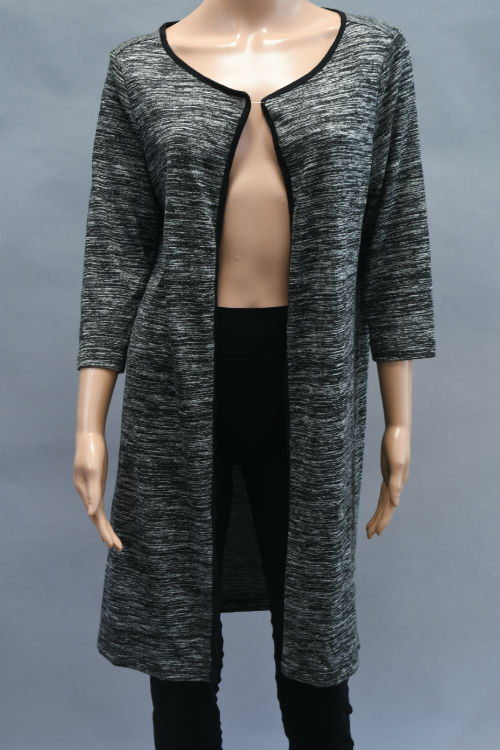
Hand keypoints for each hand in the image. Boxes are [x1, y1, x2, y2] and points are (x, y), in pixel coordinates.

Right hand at [73, 431, 122, 550]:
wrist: (89, 435)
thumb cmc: (92, 451)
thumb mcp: (94, 471)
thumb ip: (93, 492)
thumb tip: (92, 514)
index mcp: (85, 492)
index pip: (96, 517)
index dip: (104, 531)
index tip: (112, 545)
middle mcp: (86, 493)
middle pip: (96, 518)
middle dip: (106, 534)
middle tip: (117, 549)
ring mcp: (90, 488)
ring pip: (97, 513)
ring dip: (104, 527)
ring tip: (112, 542)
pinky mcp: (95, 483)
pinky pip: (98, 504)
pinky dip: (101, 515)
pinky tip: (103, 521)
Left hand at [366, 424, 409, 538]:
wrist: (398, 430)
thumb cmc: (397, 445)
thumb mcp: (396, 464)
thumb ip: (396, 484)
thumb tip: (395, 504)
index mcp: (397, 484)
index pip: (389, 507)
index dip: (383, 520)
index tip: (376, 533)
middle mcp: (395, 484)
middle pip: (385, 507)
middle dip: (378, 522)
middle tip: (369, 536)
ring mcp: (392, 478)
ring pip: (384, 501)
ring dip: (379, 514)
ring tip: (371, 527)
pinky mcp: (388, 472)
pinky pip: (384, 492)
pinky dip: (382, 502)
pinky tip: (381, 507)